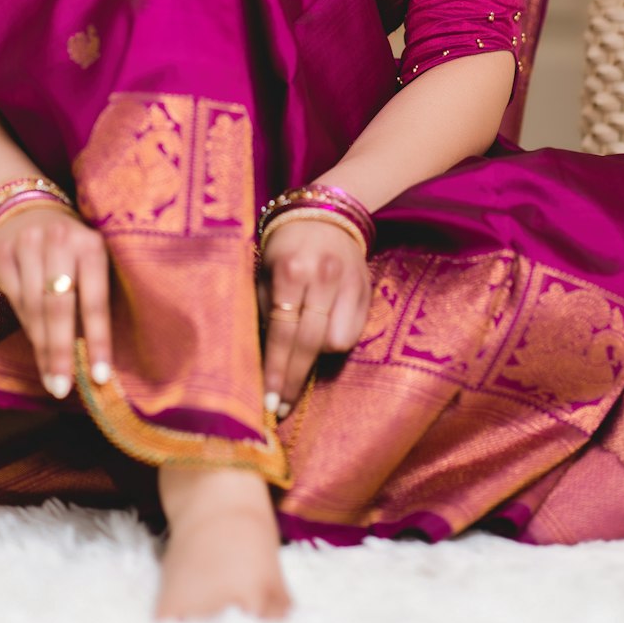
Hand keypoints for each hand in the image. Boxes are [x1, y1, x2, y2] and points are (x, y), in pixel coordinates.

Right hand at [0, 204, 112, 399]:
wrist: (28, 210)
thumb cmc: (71, 249)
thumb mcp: (90, 261)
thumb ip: (92, 297)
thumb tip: (97, 358)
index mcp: (91, 243)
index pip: (94, 299)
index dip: (97, 340)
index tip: (99, 376)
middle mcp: (59, 239)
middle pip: (58, 306)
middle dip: (61, 352)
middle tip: (62, 389)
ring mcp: (26, 244)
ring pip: (33, 308)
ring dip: (43, 348)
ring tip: (51, 378)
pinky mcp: (1, 253)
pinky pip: (14, 301)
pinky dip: (27, 328)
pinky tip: (37, 348)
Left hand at [258, 217, 370, 417]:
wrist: (326, 214)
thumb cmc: (285, 247)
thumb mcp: (264, 270)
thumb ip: (263, 310)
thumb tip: (257, 359)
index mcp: (291, 270)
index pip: (283, 332)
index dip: (277, 371)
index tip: (268, 402)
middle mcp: (323, 277)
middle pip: (310, 343)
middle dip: (294, 379)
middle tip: (281, 408)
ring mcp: (349, 285)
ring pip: (336, 342)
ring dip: (316, 354)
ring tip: (301, 352)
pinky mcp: (367, 291)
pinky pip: (352, 333)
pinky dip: (335, 341)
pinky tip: (322, 334)